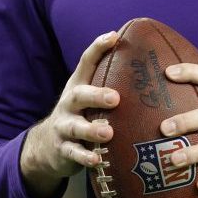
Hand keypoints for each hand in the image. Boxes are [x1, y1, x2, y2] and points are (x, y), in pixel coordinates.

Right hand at [20, 30, 119, 197]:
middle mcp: (69, 103)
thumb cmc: (81, 114)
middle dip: (96, 95)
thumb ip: (111, 82)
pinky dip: (85, 157)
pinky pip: (73, 154)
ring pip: (75, 127)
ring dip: (91, 130)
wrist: (47, 146)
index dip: (98, 47)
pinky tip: (97, 160)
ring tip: (108, 133)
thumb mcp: (89, 95)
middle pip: (79, 95)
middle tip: (115, 98)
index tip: (114, 36)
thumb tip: (150, 63)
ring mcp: (64, 127)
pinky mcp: (63, 149)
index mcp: (78, 85)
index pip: (87, 61)